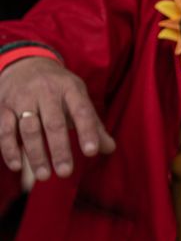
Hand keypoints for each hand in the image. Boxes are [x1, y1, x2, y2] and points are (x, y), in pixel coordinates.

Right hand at [0, 57, 114, 181]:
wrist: (25, 64)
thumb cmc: (59, 88)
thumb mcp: (78, 98)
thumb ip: (93, 124)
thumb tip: (109, 149)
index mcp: (71, 89)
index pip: (82, 111)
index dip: (88, 131)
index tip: (92, 152)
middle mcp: (47, 92)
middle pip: (54, 123)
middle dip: (59, 149)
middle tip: (65, 173)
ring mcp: (23, 99)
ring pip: (29, 129)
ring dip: (35, 154)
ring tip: (44, 176)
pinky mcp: (3, 107)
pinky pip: (5, 130)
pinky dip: (9, 149)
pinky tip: (17, 166)